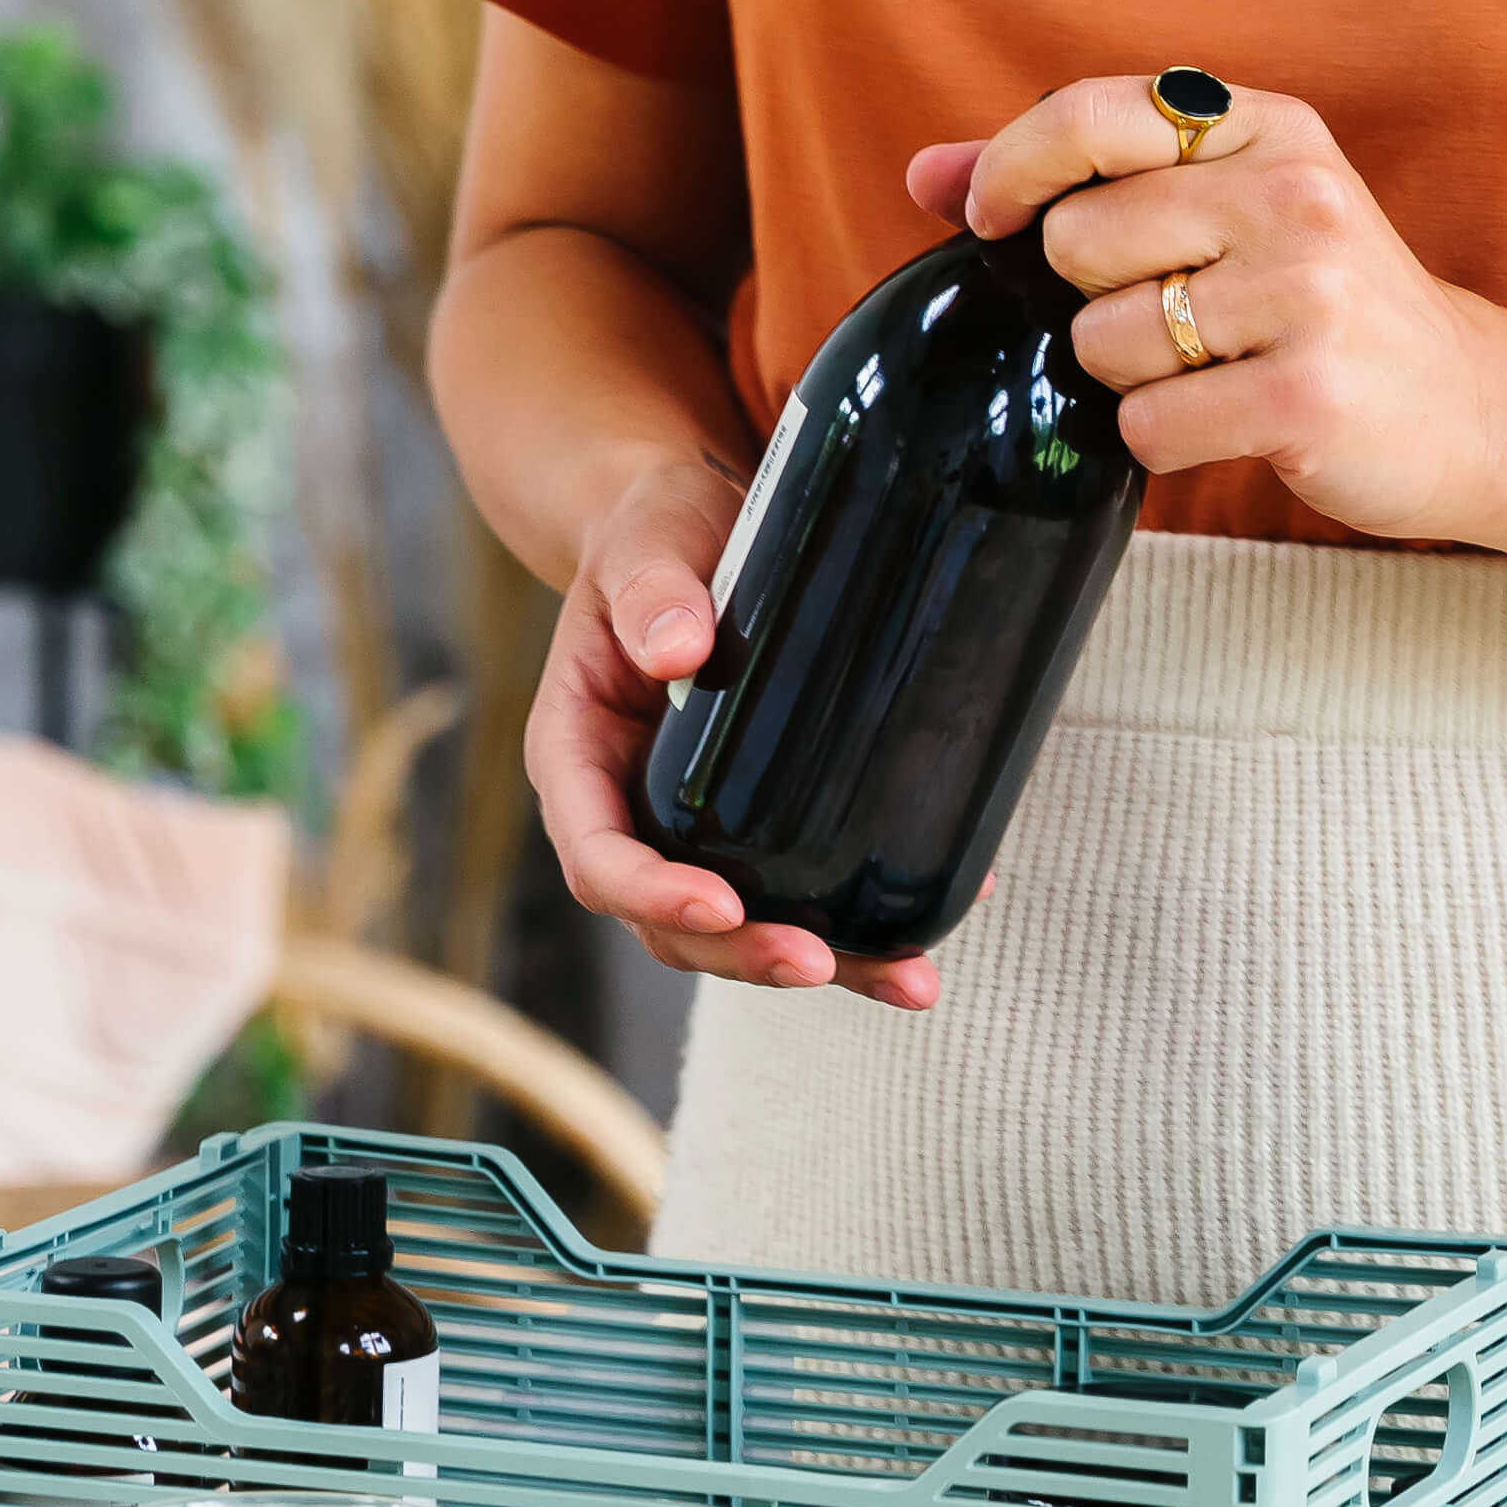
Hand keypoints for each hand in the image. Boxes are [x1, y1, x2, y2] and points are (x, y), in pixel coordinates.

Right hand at [526, 445, 944, 1014]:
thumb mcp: (647, 541)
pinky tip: (928, 921)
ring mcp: (691, 824)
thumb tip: (680, 650)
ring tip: (907, 980)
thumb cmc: (655, 531)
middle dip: (741, 952)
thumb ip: (654, 589)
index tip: (719, 905)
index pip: (597, 853)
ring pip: (737, 923)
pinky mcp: (753, 820)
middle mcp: (628, 806)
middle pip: (667, 917)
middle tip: (819, 963)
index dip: (651, 893)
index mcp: (578, 754)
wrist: (691, 526)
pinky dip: (855, 917)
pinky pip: (793, 885)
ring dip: (818, 961)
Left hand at [909, 77, 1506, 543]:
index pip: (1089, 115)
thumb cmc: (1327, 305)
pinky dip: (1168, 441)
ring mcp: (1305, 294)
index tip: (992, 217)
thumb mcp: (1228, 208)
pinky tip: (1236, 422)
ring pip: (1102, 343)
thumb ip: (1078, 180)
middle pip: (1077, 244)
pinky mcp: (1306, 395)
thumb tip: (926, 173)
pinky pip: (1146, 427)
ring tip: (1219, 370)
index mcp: (1266, 128)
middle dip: (1097, 298)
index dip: (1012, 168)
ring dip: (1135, 379)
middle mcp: (1292, 194)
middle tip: (1180, 318)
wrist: (1474, 406)